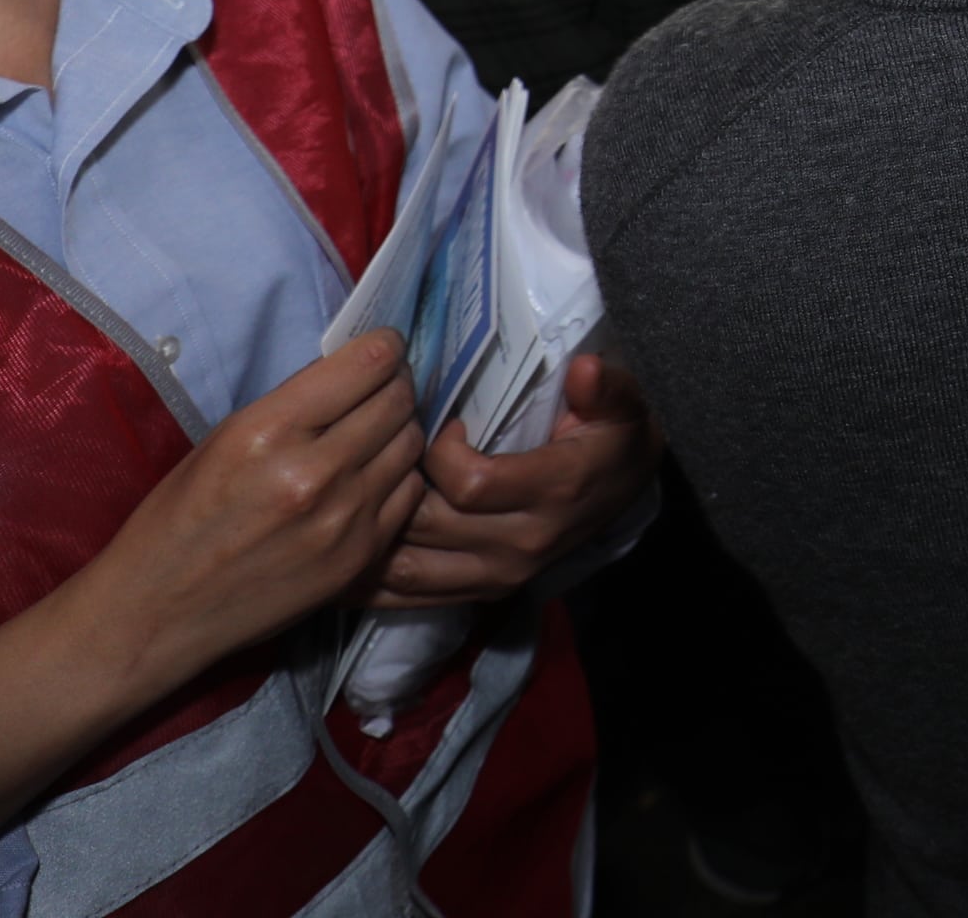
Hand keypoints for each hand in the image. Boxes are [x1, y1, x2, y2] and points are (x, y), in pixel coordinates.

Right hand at [74, 334, 431, 681]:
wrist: (158, 612)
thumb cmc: (179, 519)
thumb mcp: (224, 439)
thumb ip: (295, 404)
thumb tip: (354, 369)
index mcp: (268, 430)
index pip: (369, 363)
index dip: (384, 347)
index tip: (383, 349)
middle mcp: (313, 471)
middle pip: (399, 401)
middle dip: (397, 386)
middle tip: (384, 389)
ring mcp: (343, 518)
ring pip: (412, 444)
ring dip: (401, 431)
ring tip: (376, 434)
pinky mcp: (360, 557)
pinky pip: (409, 494)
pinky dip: (400, 478)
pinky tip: (374, 479)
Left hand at [367, 351, 660, 609]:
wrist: (627, 486)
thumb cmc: (613, 434)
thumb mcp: (622, 402)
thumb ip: (606, 388)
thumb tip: (587, 369)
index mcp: (553, 491)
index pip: (470, 483)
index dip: (438, 452)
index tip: (434, 421)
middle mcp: (522, 544)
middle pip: (427, 526)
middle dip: (391, 489)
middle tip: (374, 456)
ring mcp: (500, 576)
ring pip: (410, 569)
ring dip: (371, 540)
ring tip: (340, 508)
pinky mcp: (484, 592)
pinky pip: (414, 598)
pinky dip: (375, 583)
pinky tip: (344, 562)